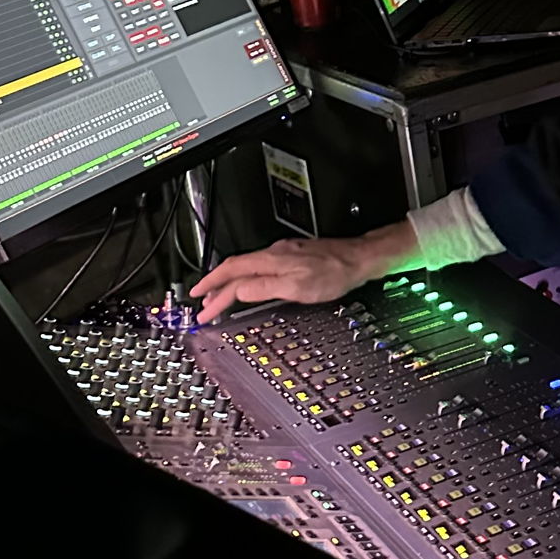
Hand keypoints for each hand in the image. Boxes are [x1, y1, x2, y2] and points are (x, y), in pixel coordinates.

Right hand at [189, 220, 417, 321]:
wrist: (359, 259)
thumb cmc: (334, 272)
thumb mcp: (297, 287)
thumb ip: (264, 288)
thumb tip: (238, 291)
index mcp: (269, 260)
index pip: (230, 274)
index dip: (212, 289)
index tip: (200, 305)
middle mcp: (273, 254)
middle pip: (233, 269)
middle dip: (214, 286)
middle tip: (202, 303)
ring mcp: (282, 255)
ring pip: (245, 268)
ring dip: (228, 284)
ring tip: (218, 299)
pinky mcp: (292, 258)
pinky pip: (258, 268)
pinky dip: (245, 280)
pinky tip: (248, 287)